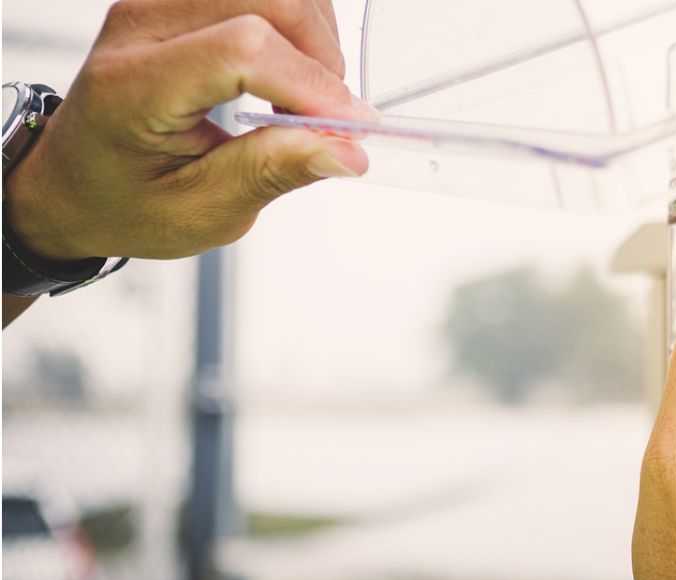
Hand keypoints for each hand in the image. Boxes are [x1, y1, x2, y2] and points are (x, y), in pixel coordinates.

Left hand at [4, 0, 376, 261]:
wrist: (79, 178)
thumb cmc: (127, 197)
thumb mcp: (200, 211)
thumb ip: (272, 171)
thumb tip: (345, 149)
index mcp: (132, 87)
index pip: (243, 49)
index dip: (311, 85)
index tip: (345, 131)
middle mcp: (143, 25)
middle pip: (269, 2)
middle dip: (321, 60)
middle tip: (323, 119)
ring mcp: (163, 2)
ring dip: (313, 42)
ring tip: (300, 99)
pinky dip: (299, 28)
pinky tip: (289, 71)